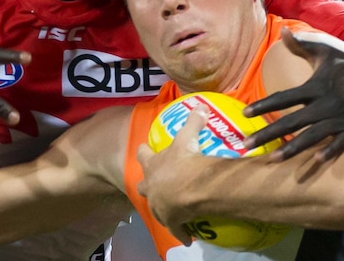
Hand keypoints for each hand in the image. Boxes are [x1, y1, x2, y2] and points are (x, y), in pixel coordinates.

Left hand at [137, 104, 209, 243]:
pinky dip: (181, 232)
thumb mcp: (187, 138)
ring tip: (171, 210)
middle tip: (156, 183)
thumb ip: (193, 121)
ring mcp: (158, 205)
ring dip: (162, 207)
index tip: (144, 150)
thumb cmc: (185, 161)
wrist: (191, 187)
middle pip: (143, 185)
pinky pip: (175, 228)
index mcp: (153, 165)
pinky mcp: (170, 221)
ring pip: (156, 208)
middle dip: (147, 184)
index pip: (143, 155)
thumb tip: (201, 106)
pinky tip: (187, 237)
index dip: (144, 152)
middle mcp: (151, 185)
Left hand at [243, 27, 343, 162]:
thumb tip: (282, 31)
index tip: (245, 113)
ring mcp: (341, 118)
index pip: (284, 97)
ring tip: (272, 159)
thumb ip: (301, 45)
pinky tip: (314, 161)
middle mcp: (326, 104)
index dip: (264, 105)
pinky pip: (340, 144)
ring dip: (291, 149)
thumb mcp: (325, 52)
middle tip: (247, 144)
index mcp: (315, 86)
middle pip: (292, 121)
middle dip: (268, 133)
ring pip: (312, 136)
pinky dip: (329, 152)